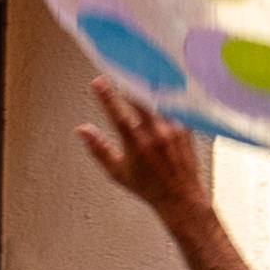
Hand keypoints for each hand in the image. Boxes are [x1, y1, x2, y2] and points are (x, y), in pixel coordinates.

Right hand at [76, 79, 211, 224]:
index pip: (118, 115)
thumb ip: (98, 149)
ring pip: (159, 101)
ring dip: (148, 88)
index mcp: (137, 145)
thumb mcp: (116, 172)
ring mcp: (174, 130)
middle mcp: (157, 135)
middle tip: (120, 72)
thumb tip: (82, 130)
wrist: (181, 196)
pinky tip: (161, 90)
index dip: (106, 97)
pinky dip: (166, 98)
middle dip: (129, 85)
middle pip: (142, 101)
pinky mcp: (187, 129)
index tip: (97, 82)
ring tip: (139, 75)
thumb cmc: (148, 187)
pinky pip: (176, 107)